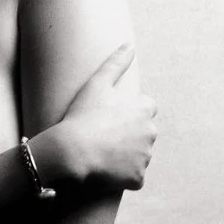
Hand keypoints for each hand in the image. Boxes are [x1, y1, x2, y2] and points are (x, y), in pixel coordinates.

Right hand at [48, 44, 157, 191]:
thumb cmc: (82, 115)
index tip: (110, 119)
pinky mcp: (137, 178)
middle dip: (130, 136)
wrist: (72, 151)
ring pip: (138, 156)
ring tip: (101, 154)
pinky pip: (133, 178)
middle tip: (104, 138)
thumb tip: (130, 45)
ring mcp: (145, 157)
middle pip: (144, 134)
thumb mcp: (97, 83)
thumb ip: (116, 63)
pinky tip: (105, 170)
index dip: (129, 114)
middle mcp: (151, 132)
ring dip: (126, 156)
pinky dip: (122, 177)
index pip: (147, 109)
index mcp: (145, 109)